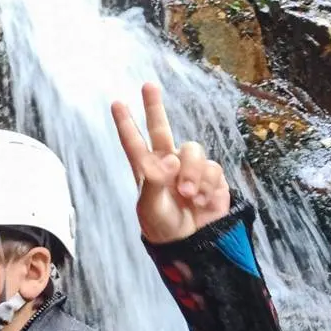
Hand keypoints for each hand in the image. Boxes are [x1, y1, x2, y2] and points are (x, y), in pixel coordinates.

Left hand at [112, 83, 230, 242]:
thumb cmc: (164, 227)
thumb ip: (156, 182)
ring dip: (192, 173)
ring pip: (193, 151)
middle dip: (154, 107)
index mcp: (147, 171)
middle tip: (148, 86)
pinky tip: (202, 200)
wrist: (192, 244)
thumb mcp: (151, 208)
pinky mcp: (212, 178)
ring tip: (188, 194)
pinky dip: (208, 185)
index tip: (116, 103)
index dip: (126, 124)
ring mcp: (189, 169)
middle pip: (162, 128)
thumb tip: (169, 158)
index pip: (134, 143)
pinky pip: (213, 169)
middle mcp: (167, 164)